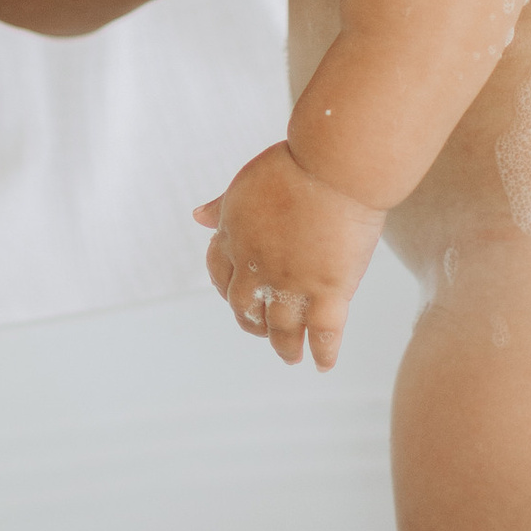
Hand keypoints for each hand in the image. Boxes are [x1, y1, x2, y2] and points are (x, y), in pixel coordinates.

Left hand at [194, 141, 383, 370]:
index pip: (219, 273)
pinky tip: (323, 365)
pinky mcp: (329, 291)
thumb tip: (197, 217)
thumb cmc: (293, 165)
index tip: (236, 298)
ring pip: (281, 328)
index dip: (226, 289)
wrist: (332, 168)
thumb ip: (223, 205)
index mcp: (235, 238)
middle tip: (262, 332)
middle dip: (252, 323)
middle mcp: (257, 267)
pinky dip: (323, 353)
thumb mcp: (246, 182)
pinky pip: (323, 334)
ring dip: (284, 347)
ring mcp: (292, 283)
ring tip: (290, 357)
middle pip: (246, 308)